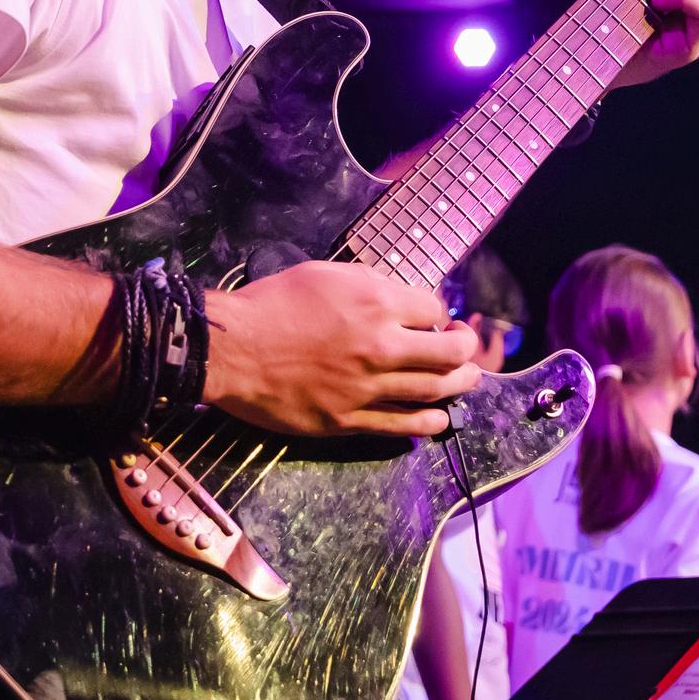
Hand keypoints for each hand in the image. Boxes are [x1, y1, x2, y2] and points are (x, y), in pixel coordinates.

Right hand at [204, 262, 480, 437]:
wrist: (232, 350)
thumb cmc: (272, 303)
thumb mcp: (324, 273)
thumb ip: (368, 283)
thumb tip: (397, 297)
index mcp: (375, 303)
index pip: (433, 309)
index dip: (439, 313)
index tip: (435, 319)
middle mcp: (380, 346)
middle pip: (449, 353)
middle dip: (466, 351)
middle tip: (465, 350)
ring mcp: (367, 387)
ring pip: (434, 392)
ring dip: (459, 387)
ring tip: (465, 382)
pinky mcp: (349, 420)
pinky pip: (401, 426)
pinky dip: (428, 423)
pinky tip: (438, 420)